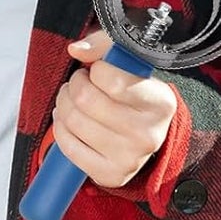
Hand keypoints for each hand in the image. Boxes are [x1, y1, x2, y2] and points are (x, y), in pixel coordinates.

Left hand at [53, 29, 178, 188]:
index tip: (97, 71)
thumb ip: (103, 45)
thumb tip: (76, 49)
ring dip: (64, 105)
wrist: (147, 134)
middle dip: (73, 85)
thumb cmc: (132, 93)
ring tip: (75, 102)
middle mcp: (149, 133)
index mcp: (160, 102)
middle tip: (80, 85)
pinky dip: (61, 130)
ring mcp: (131, 158)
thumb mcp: (127, 62)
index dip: (95, 70)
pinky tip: (71, 122)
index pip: (111, 79)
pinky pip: (68, 147)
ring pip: (73, 121)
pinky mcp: (111, 174)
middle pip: (85, 100)